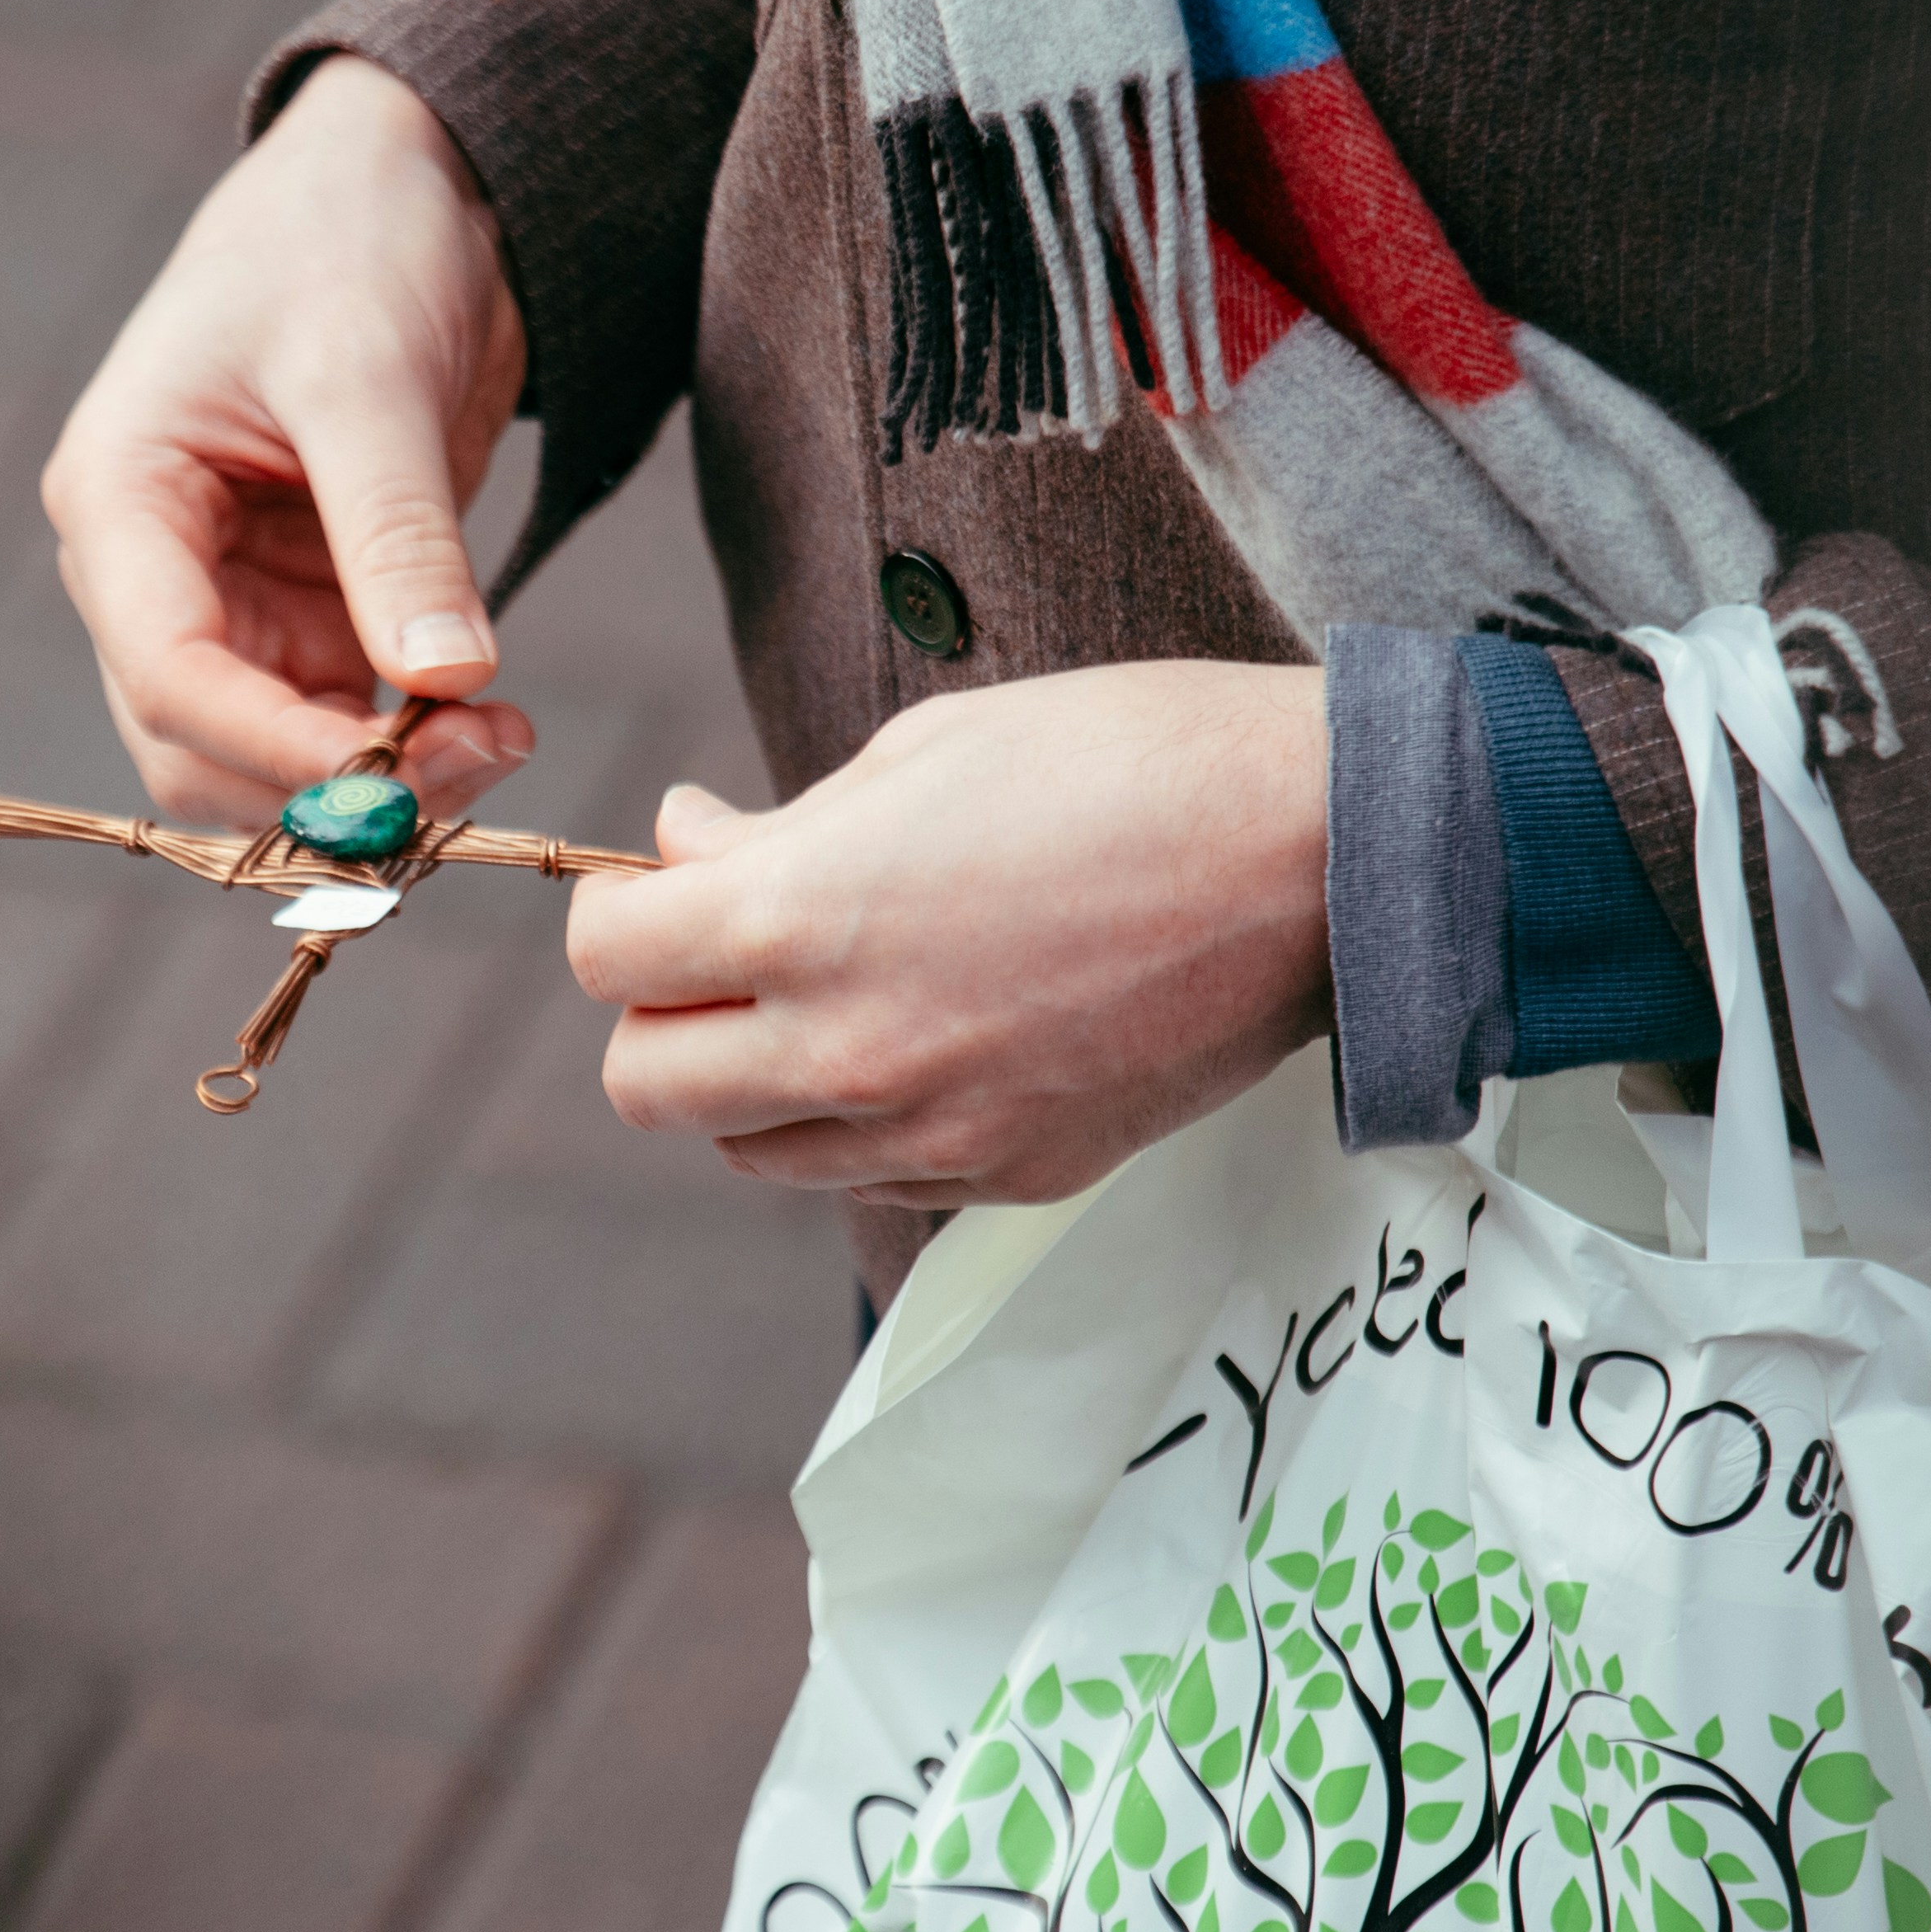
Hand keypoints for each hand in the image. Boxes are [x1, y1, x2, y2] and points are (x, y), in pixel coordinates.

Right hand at [41, 55, 536, 824]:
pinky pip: (337, 720)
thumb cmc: (350, 239)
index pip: (163, 668)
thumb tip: (444, 684)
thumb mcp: (369, 378)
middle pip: (195, 745)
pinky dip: (408, 748)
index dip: (267, 746)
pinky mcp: (307, 608)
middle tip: (468, 770)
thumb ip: (397, 535)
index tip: (386, 785)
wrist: (409, 183)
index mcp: (118, 497)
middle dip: (319, 786)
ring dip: (375, 783)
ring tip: (499, 741)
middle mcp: (152, 567)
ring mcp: (228, 597)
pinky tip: (491, 722)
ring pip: (267, 755)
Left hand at [566, 662, 1333, 1209]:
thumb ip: (779, 827)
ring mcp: (931, 1134)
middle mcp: (848, 1052)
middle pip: (645, 1087)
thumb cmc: (1127, 762)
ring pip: (750, 1151)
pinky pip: (869, 1180)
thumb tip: (684, 847)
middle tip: (731, 949)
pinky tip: (927, 1040)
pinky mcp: (1010, 1177)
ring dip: (755, 1080)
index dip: (625, 908)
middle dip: (665, 1012)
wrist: (1322, 854)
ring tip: (836, 994)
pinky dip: (860, 1125)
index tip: (676, 876)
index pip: (608, 959)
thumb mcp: (920, 751)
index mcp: (801, 921)